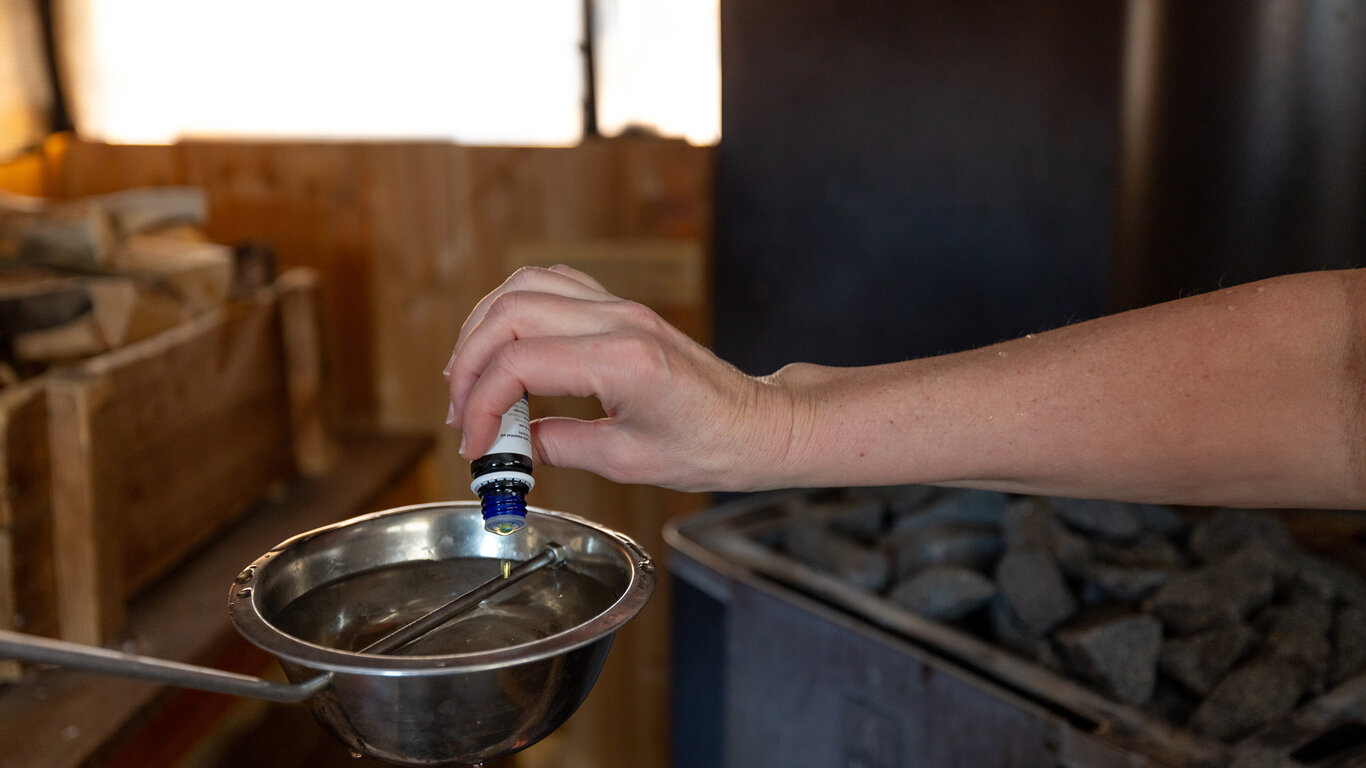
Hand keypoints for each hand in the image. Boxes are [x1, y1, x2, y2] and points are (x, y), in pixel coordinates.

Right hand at [444, 265, 795, 490]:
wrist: (756, 423)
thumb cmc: (709, 445)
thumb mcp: (628, 461)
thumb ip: (561, 446)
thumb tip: (512, 446)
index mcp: (622, 361)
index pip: (519, 364)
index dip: (480, 405)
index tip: (474, 445)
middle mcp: (617, 321)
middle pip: (509, 314)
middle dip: (469, 364)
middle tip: (461, 413)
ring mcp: (618, 306)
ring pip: (522, 287)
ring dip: (482, 329)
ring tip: (469, 378)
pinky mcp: (619, 307)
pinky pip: (550, 285)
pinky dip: (512, 309)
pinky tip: (502, 346)